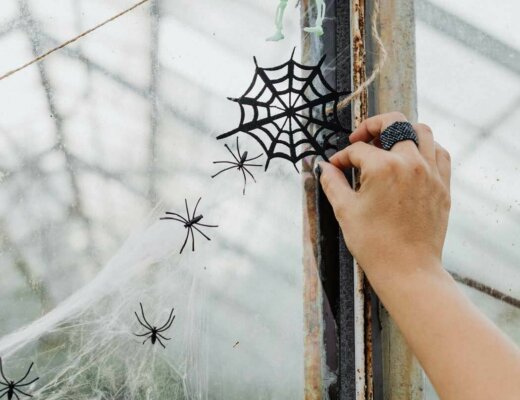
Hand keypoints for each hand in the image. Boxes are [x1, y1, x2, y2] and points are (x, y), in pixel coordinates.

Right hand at [319, 112, 450, 279]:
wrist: (407, 270)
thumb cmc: (374, 243)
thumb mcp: (345, 210)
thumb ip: (332, 182)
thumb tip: (323, 167)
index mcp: (384, 168)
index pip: (358, 150)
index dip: (342, 157)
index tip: (335, 167)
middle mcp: (411, 163)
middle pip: (394, 123)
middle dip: (373, 125)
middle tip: (360, 137)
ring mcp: (431, 173)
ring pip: (422, 131)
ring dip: (402, 131)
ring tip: (387, 144)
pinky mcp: (442, 186)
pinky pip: (439, 153)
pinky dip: (425, 148)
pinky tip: (411, 159)